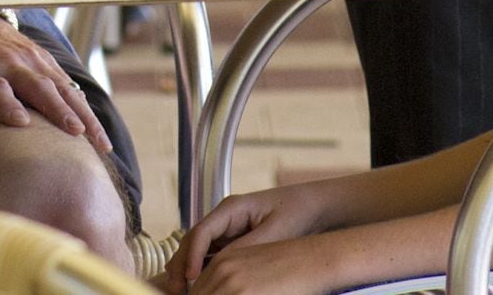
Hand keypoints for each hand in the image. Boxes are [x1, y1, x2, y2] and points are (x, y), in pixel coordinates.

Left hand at [0, 14, 109, 181]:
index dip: (6, 104)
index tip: (22, 123)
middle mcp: (7, 62)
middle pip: (36, 86)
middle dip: (58, 110)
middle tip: (77, 136)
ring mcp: (29, 59)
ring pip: (60, 86)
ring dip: (81, 113)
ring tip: (99, 142)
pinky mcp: (43, 59)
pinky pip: (67, 82)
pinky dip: (84, 104)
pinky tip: (96, 128)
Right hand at [165, 183, 332, 292]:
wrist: (316, 206)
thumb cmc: (298, 212)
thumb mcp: (275, 232)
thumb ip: (248, 248)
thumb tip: (222, 268)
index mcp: (232, 207)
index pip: (202, 231)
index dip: (192, 255)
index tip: (190, 277)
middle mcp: (225, 217)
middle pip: (193, 241)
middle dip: (181, 265)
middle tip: (177, 289)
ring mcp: (228, 229)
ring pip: (199, 250)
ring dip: (188, 269)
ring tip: (180, 290)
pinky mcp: (234, 241)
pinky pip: (212, 256)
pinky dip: (202, 270)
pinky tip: (198, 285)